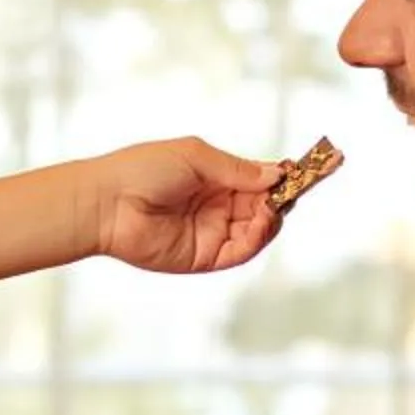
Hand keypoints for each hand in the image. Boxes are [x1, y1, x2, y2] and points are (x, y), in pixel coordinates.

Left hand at [85, 140, 282, 274]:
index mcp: (215, 179)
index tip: (307, 170)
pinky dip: (256, 239)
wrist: (106, 202)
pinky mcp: (204, 257)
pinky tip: (260, 222)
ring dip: (272, 219)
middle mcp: (217, 206)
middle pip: (264, 206)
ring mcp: (212, 233)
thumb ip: (237, 169)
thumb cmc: (142, 170)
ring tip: (272, 207)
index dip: (282, 178)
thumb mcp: (196, 157)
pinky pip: (240, 252)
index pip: (259, 181)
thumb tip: (276, 175)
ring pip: (257, 231)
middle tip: (296, 189)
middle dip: (283, 198)